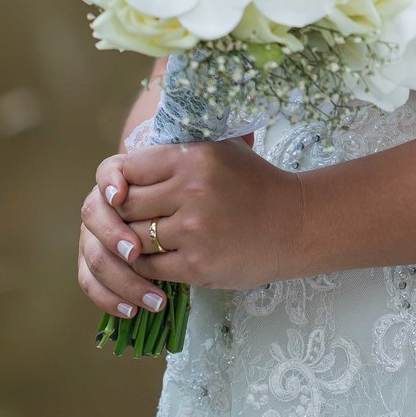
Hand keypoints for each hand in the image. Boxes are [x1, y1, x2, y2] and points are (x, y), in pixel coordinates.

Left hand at [80, 136, 304, 306]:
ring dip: (133, 242)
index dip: (123, 182)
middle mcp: (192, 191)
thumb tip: (121, 167)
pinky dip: (146, 266)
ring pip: (133, 238)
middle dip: (124, 214)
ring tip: (142, 239)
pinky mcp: (197, 265)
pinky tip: (158, 258)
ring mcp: (194, 230)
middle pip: (126, 206)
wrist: (294, 224)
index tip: (128, 190)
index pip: (129, 169)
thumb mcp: (220, 150)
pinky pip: (150, 267)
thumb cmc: (253, 183)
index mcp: (193, 157)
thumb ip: (175, 150)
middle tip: (131, 218)